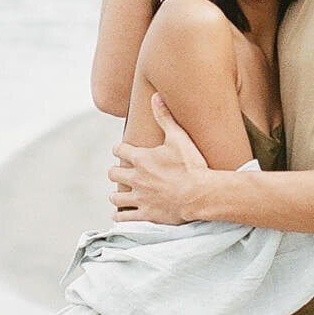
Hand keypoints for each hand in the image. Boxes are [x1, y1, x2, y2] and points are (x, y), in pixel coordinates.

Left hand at [110, 94, 213, 222]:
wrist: (200, 194)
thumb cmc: (191, 165)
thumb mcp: (178, 137)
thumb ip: (165, 117)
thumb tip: (155, 97)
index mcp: (141, 159)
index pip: (119, 150)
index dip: (120, 149)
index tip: (122, 150)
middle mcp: (136, 178)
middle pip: (113, 174)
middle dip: (116, 172)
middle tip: (121, 173)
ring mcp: (140, 197)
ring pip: (116, 197)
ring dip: (117, 194)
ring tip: (120, 194)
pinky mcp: (146, 214)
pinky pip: (124, 218)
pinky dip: (119, 216)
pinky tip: (118, 215)